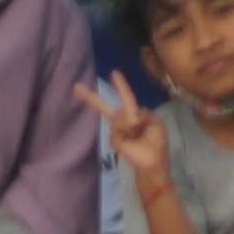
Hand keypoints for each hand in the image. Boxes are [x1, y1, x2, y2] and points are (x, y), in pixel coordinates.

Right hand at [83, 71, 173, 203]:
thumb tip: (127, 116)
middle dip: (91, 97)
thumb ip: (141, 112)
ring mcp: (116, 131)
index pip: (125, 97)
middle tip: (76, 87)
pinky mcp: (114, 140)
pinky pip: (119, 127)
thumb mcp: (155, 121)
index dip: (120, 85)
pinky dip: (127, 129)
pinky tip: (132, 138)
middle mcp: (123, 121)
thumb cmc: (157, 141)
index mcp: (134, 115)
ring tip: (138, 132)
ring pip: (119, 116)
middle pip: (105, 107)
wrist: (155, 161)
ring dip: (132, 121)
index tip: (114, 73)